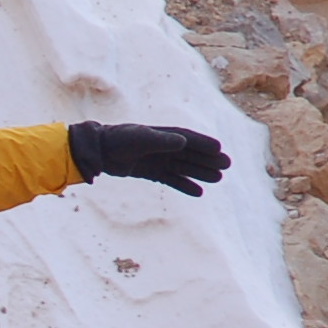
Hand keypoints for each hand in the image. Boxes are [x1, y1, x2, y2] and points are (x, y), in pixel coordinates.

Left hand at [69, 121, 231, 196]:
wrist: (100, 151)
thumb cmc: (120, 140)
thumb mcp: (141, 139)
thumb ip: (162, 141)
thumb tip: (183, 141)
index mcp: (164, 135)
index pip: (189, 140)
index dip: (204, 144)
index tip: (220, 149)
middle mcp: (164, 147)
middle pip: (191, 154)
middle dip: (208, 159)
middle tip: (226, 166)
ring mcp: (158, 159)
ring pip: (185, 167)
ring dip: (201, 173)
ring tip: (218, 179)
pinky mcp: (151, 172)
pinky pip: (172, 179)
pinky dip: (184, 185)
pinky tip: (198, 192)